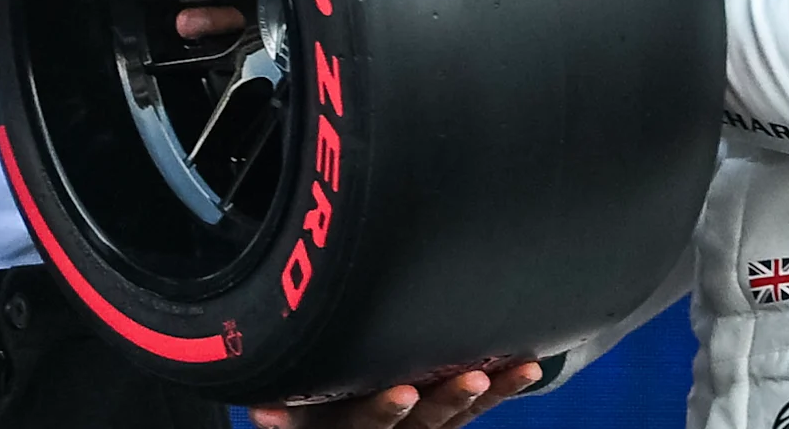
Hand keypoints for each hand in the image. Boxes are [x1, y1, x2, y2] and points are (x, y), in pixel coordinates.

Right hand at [248, 362, 545, 427]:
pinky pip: (476, 412)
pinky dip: (505, 389)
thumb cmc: (314, 418)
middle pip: (423, 423)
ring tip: (511, 371)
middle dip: (448, 400)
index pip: (366, 423)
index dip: (385, 410)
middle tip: (473, 380)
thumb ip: (285, 414)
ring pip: (457, 416)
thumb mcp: (296, 420)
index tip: (403, 391)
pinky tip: (529, 366)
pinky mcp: (443, 423)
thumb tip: (259, 410)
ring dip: (487, 395)